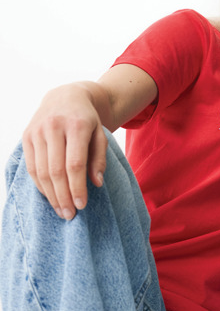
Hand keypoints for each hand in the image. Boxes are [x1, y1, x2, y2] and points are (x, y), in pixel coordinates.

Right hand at [22, 83, 108, 219]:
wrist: (66, 97)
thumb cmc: (87, 121)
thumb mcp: (101, 135)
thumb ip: (100, 159)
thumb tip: (96, 184)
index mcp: (76, 125)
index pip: (75, 163)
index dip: (77, 187)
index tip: (82, 205)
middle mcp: (54, 126)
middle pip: (56, 170)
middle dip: (63, 196)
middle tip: (70, 214)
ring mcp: (37, 131)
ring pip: (41, 170)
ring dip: (50, 194)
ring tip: (61, 210)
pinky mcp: (27, 136)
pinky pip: (31, 166)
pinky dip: (40, 185)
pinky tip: (50, 196)